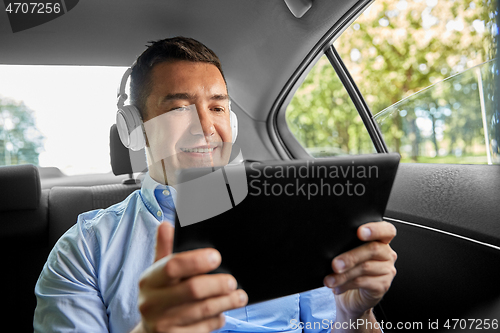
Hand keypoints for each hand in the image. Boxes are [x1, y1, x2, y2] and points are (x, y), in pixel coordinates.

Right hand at [133, 222, 247, 332]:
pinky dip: (217, 319)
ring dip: (226, 301)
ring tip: (239, 296)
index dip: (196, 260)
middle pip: (193, 289)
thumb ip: (165, 249)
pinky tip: (222, 313)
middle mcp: (152, 303)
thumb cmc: (160, 295)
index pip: (172, 266)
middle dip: (218, 284)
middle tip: (232, 281)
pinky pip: (204, 328)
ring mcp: (163, 324)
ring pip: (203, 310)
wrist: (150, 332)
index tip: (216, 256)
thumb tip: (166, 225)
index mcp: (149, 280)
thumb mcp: (158, 273)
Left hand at [323, 221, 396, 318]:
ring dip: (344, 274)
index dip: (375, 229)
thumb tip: (330, 245)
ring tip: (330, 279)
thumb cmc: (348, 270)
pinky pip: (364, 282)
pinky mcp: (382, 286)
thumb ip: (346, 246)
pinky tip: (337, 287)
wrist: (351, 296)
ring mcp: (387, 270)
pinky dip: (346, 284)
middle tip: (335, 264)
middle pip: (373, 249)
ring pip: (365, 267)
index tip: (359, 232)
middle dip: (350, 256)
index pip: (386, 230)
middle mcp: (387, 254)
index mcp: (381, 241)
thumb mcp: (347, 254)